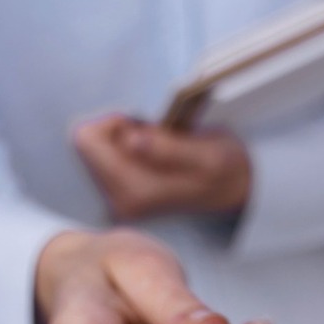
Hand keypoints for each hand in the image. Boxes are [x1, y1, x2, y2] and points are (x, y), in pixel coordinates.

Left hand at [74, 114, 250, 219]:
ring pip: (95, 152)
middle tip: (158, 137)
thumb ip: (170, 149)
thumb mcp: (210, 155)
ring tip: (161, 147)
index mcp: (135, 192)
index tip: (147, 126)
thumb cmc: (225, 170)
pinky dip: (127, 150)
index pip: (89, 140)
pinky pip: (104, 160)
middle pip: (88, 145)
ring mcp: (117, 201)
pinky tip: (154, 156)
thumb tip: (133, 140)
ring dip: (125, 140)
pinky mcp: (119, 197)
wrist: (235, 192)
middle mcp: (119, 201)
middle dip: (120, 132)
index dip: (116, 122)